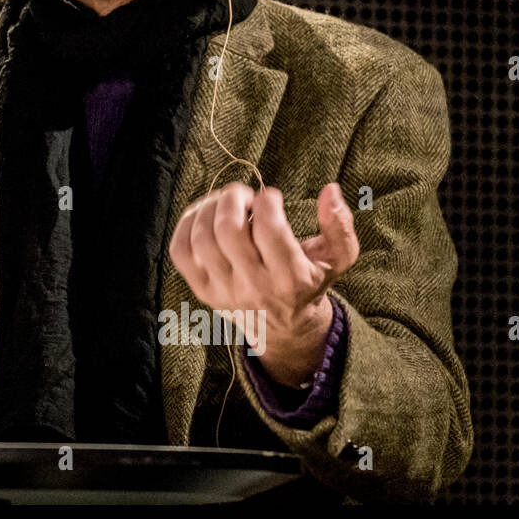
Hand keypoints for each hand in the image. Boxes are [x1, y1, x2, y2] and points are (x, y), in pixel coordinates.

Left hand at [167, 181, 359, 386]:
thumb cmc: (310, 281)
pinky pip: (179, 252)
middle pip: (229, 230)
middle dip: (233, 198)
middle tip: (244, 194)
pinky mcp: (202, 290)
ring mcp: (223, 291)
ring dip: (209, 207)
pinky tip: (203, 213)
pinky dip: (186, 224)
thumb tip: (331, 190)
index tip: (271, 197)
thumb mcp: (337, 259)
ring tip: (225, 202)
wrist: (284, 328)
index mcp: (290, 278)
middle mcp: (254, 287)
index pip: (269, 229)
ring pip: (201, 238)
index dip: (267, 201)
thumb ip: (339, 226)